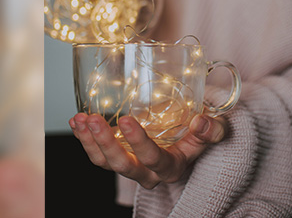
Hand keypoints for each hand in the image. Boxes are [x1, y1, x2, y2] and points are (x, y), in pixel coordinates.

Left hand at [68, 113, 227, 188]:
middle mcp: (148, 173)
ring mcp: (130, 165)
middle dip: (104, 143)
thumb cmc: (201, 130)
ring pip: (104, 162)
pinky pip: (96, 154)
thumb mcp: (215, 129)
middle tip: (93, 119)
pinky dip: (83, 138)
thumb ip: (212, 129)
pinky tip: (76, 122)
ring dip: (89, 141)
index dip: (138, 142)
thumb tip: (200, 122)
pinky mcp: (117, 155)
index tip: (126, 120)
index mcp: (172, 167)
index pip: (153, 159)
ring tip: (80, 119)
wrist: (190, 132)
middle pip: (122, 166)